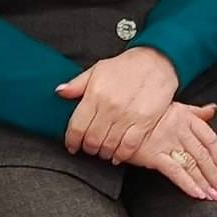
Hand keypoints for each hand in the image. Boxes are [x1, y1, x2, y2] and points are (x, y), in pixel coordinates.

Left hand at [59, 48, 183, 163]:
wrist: (156, 61)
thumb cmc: (127, 65)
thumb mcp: (98, 69)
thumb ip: (77, 84)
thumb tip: (60, 92)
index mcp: (95, 95)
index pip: (77, 126)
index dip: (71, 140)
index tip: (71, 145)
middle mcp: (110, 108)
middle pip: (92, 139)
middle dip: (87, 148)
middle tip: (88, 147)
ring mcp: (128, 117)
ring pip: (109, 146)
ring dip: (103, 153)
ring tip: (102, 151)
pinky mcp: (144, 123)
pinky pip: (129, 146)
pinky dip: (121, 155)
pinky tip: (117, 155)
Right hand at [130, 102, 216, 199]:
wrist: (121, 114)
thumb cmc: (149, 113)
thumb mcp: (175, 106)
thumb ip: (196, 111)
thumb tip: (212, 109)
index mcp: (187, 117)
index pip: (210, 139)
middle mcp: (180, 130)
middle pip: (204, 156)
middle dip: (216, 176)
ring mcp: (167, 142)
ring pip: (193, 165)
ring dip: (206, 183)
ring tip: (213, 195)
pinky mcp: (154, 155)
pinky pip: (176, 172)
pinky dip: (189, 184)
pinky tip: (197, 194)